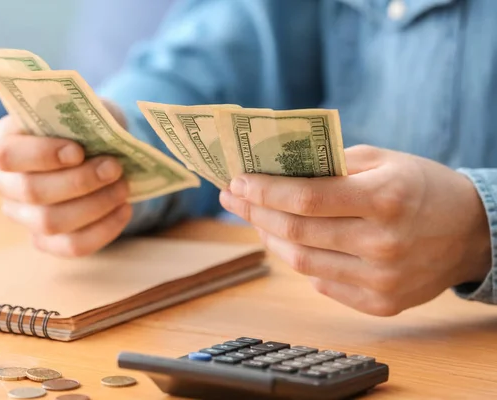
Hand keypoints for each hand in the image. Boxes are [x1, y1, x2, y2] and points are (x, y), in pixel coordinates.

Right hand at [0, 114, 131, 256]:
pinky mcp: (46, 241)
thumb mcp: (85, 111)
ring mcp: (22, 215)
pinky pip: (72, 246)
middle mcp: (5, 182)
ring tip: (123, 188)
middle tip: (114, 168)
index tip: (78, 152)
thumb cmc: (88, 128)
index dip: (42, 155)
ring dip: (95, 205)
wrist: (102, 152)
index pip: (7, 154)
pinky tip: (124, 209)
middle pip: (32, 192)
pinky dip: (103, 229)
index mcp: (5, 142)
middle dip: (79, 182)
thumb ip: (82, 116)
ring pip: (51, 223)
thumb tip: (97, 130)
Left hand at [220, 145, 491, 315]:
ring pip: (302, 262)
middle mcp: (384, 244)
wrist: (471, 233)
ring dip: (271, 238)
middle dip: (256, 213)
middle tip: (234, 199)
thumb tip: (274, 171)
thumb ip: (331, 165)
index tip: (238, 182)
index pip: (306, 199)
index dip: (264, 191)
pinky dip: (300, 261)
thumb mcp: (383, 160)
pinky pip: (321, 283)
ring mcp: (383, 280)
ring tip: (257, 219)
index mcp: (385, 199)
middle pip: (297, 232)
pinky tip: (290, 242)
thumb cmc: (421, 188)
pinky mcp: (382, 304)